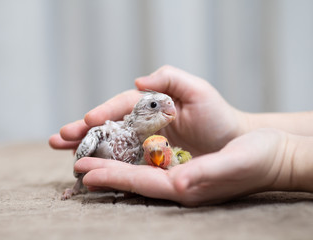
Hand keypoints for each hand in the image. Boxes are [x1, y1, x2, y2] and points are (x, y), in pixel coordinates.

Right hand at [49, 65, 247, 155]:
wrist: (236, 143)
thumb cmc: (218, 115)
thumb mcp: (197, 90)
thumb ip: (169, 78)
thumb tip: (138, 81)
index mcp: (151, 105)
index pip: (123, 107)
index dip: (105, 112)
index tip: (87, 120)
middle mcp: (144, 125)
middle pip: (109, 127)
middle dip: (83, 132)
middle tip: (58, 138)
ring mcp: (145, 145)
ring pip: (112, 147)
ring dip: (87, 149)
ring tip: (64, 151)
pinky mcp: (151, 164)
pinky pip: (125, 165)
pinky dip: (106, 167)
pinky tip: (89, 170)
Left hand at [74, 129, 289, 206]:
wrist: (269, 152)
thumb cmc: (255, 159)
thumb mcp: (234, 165)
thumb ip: (206, 174)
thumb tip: (179, 182)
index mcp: (183, 185)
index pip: (140, 182)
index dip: (112, 177)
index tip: (85, 172)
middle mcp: (173, 178)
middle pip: (129, 173)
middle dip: (100, 166)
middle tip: (71, 160)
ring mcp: (173, 167)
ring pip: (132, 162)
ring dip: (106, 155)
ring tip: (78, 150)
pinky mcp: (177, 156)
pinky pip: (145, 154)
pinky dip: (124, 149)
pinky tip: (109, 144)